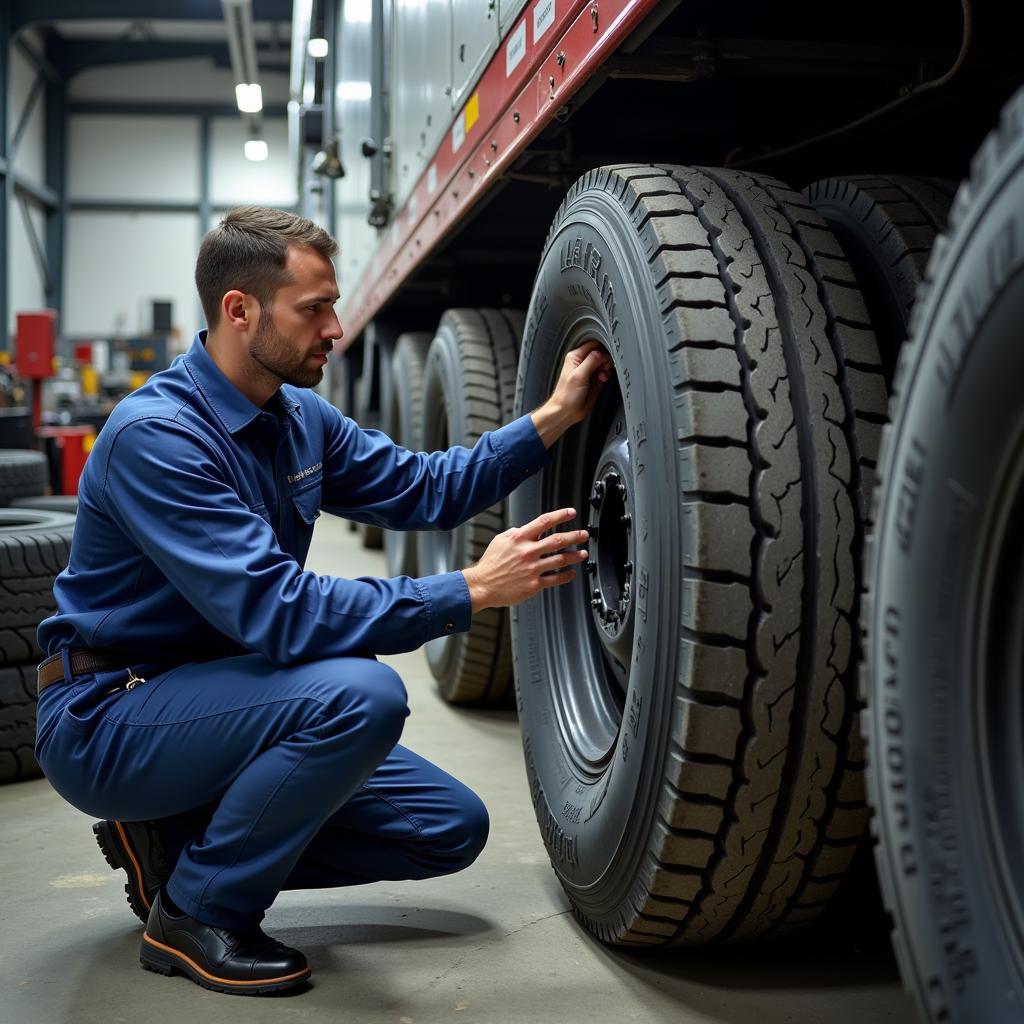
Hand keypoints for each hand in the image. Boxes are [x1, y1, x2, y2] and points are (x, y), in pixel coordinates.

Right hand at [462, 507, 588, 611]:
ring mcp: (532, 568)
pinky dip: (566, 576)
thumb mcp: (500, 540)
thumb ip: (516, 532)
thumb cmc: (490, 564)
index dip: (560, 515)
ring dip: (575, 556)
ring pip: (560, 560)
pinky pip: (555, 579)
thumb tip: (528, 528)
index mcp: (519, 538)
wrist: (482, 585)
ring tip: (583, 553)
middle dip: (574, 536)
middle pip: (557, 540)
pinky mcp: (534, 584)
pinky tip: (572, 573)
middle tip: (584, 534)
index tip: (571, 513)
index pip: (544, 522)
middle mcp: (528, 552)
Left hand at [531, 341, 612, 446]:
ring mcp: (588, 372)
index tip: (605, 357)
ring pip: (603, 363)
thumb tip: (603, 354)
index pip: (593, 344)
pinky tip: (603, 379)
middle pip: (600, 353)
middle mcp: (582, 363)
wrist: (565, 412)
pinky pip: (604, 374)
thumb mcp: (580, 374)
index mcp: (575, 357)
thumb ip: (592, 361)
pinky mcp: (594, 381)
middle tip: (604, 367)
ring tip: (603, 375)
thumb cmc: (566, 395)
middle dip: (605, 359)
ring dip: (607, 368)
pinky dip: (606, 375)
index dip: (602, 349)